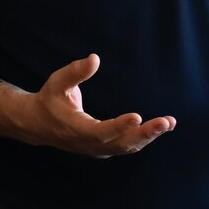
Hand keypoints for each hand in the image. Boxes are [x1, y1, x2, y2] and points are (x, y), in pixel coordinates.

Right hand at [18, 53, 174, 158]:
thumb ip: (75, 72)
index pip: (102, 131)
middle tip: (165, 122)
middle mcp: (89, 144)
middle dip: (145, 133)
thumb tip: (95, 58)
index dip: (119, 126)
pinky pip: (127, 146)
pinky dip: (144, 137)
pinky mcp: (104, 148)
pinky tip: (161, 127)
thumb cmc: (49, 99)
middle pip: (121, 144)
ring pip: (127, 147)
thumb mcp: (57, 83)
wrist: (38, 125)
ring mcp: (97, 149)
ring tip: (169, 123)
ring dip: (149, 136)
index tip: (137, 116)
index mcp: (77, 129)